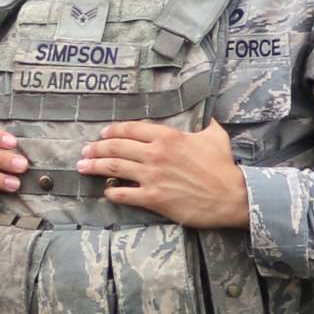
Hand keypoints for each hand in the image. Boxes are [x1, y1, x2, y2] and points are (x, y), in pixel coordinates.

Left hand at [78, 120, 250, 228]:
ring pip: (113, 168)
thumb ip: (204, 123)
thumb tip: (206, 114)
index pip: (131, 129)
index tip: (103, 134)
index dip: (113, 131)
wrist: (232, 195)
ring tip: (82, 166)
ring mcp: (152, 177)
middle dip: (96, 148)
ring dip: (94, 166)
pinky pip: (124, 194)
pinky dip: (112, 192)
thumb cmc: (223, 166)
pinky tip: (106, 191)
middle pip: (116, 147)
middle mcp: (155, 154)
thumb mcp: (215, 135)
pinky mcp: (154, 198)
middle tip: (85, 150)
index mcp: (168, 137)